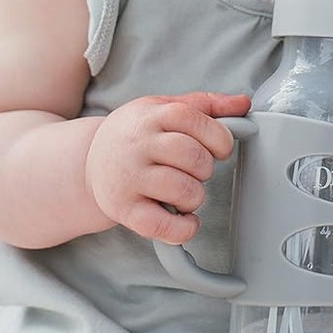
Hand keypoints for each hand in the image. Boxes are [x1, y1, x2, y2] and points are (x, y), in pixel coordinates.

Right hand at [84, 92, 250, 243]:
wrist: (88, 162)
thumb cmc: (136, 135)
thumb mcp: (164, 109)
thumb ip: (206, 106)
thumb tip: (243, 104)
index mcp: (152, 116)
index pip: (194, 120)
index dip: (218, 137)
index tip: (219, 148)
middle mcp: (138, 145)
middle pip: (194, 157)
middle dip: (205, 168)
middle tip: (195, 171)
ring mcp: (129, 178)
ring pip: (184, 191)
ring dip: (195, 197)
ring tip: (183, 192)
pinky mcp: (124, 209)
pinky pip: (164, 226)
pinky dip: (184, 228)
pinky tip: (183, 218)